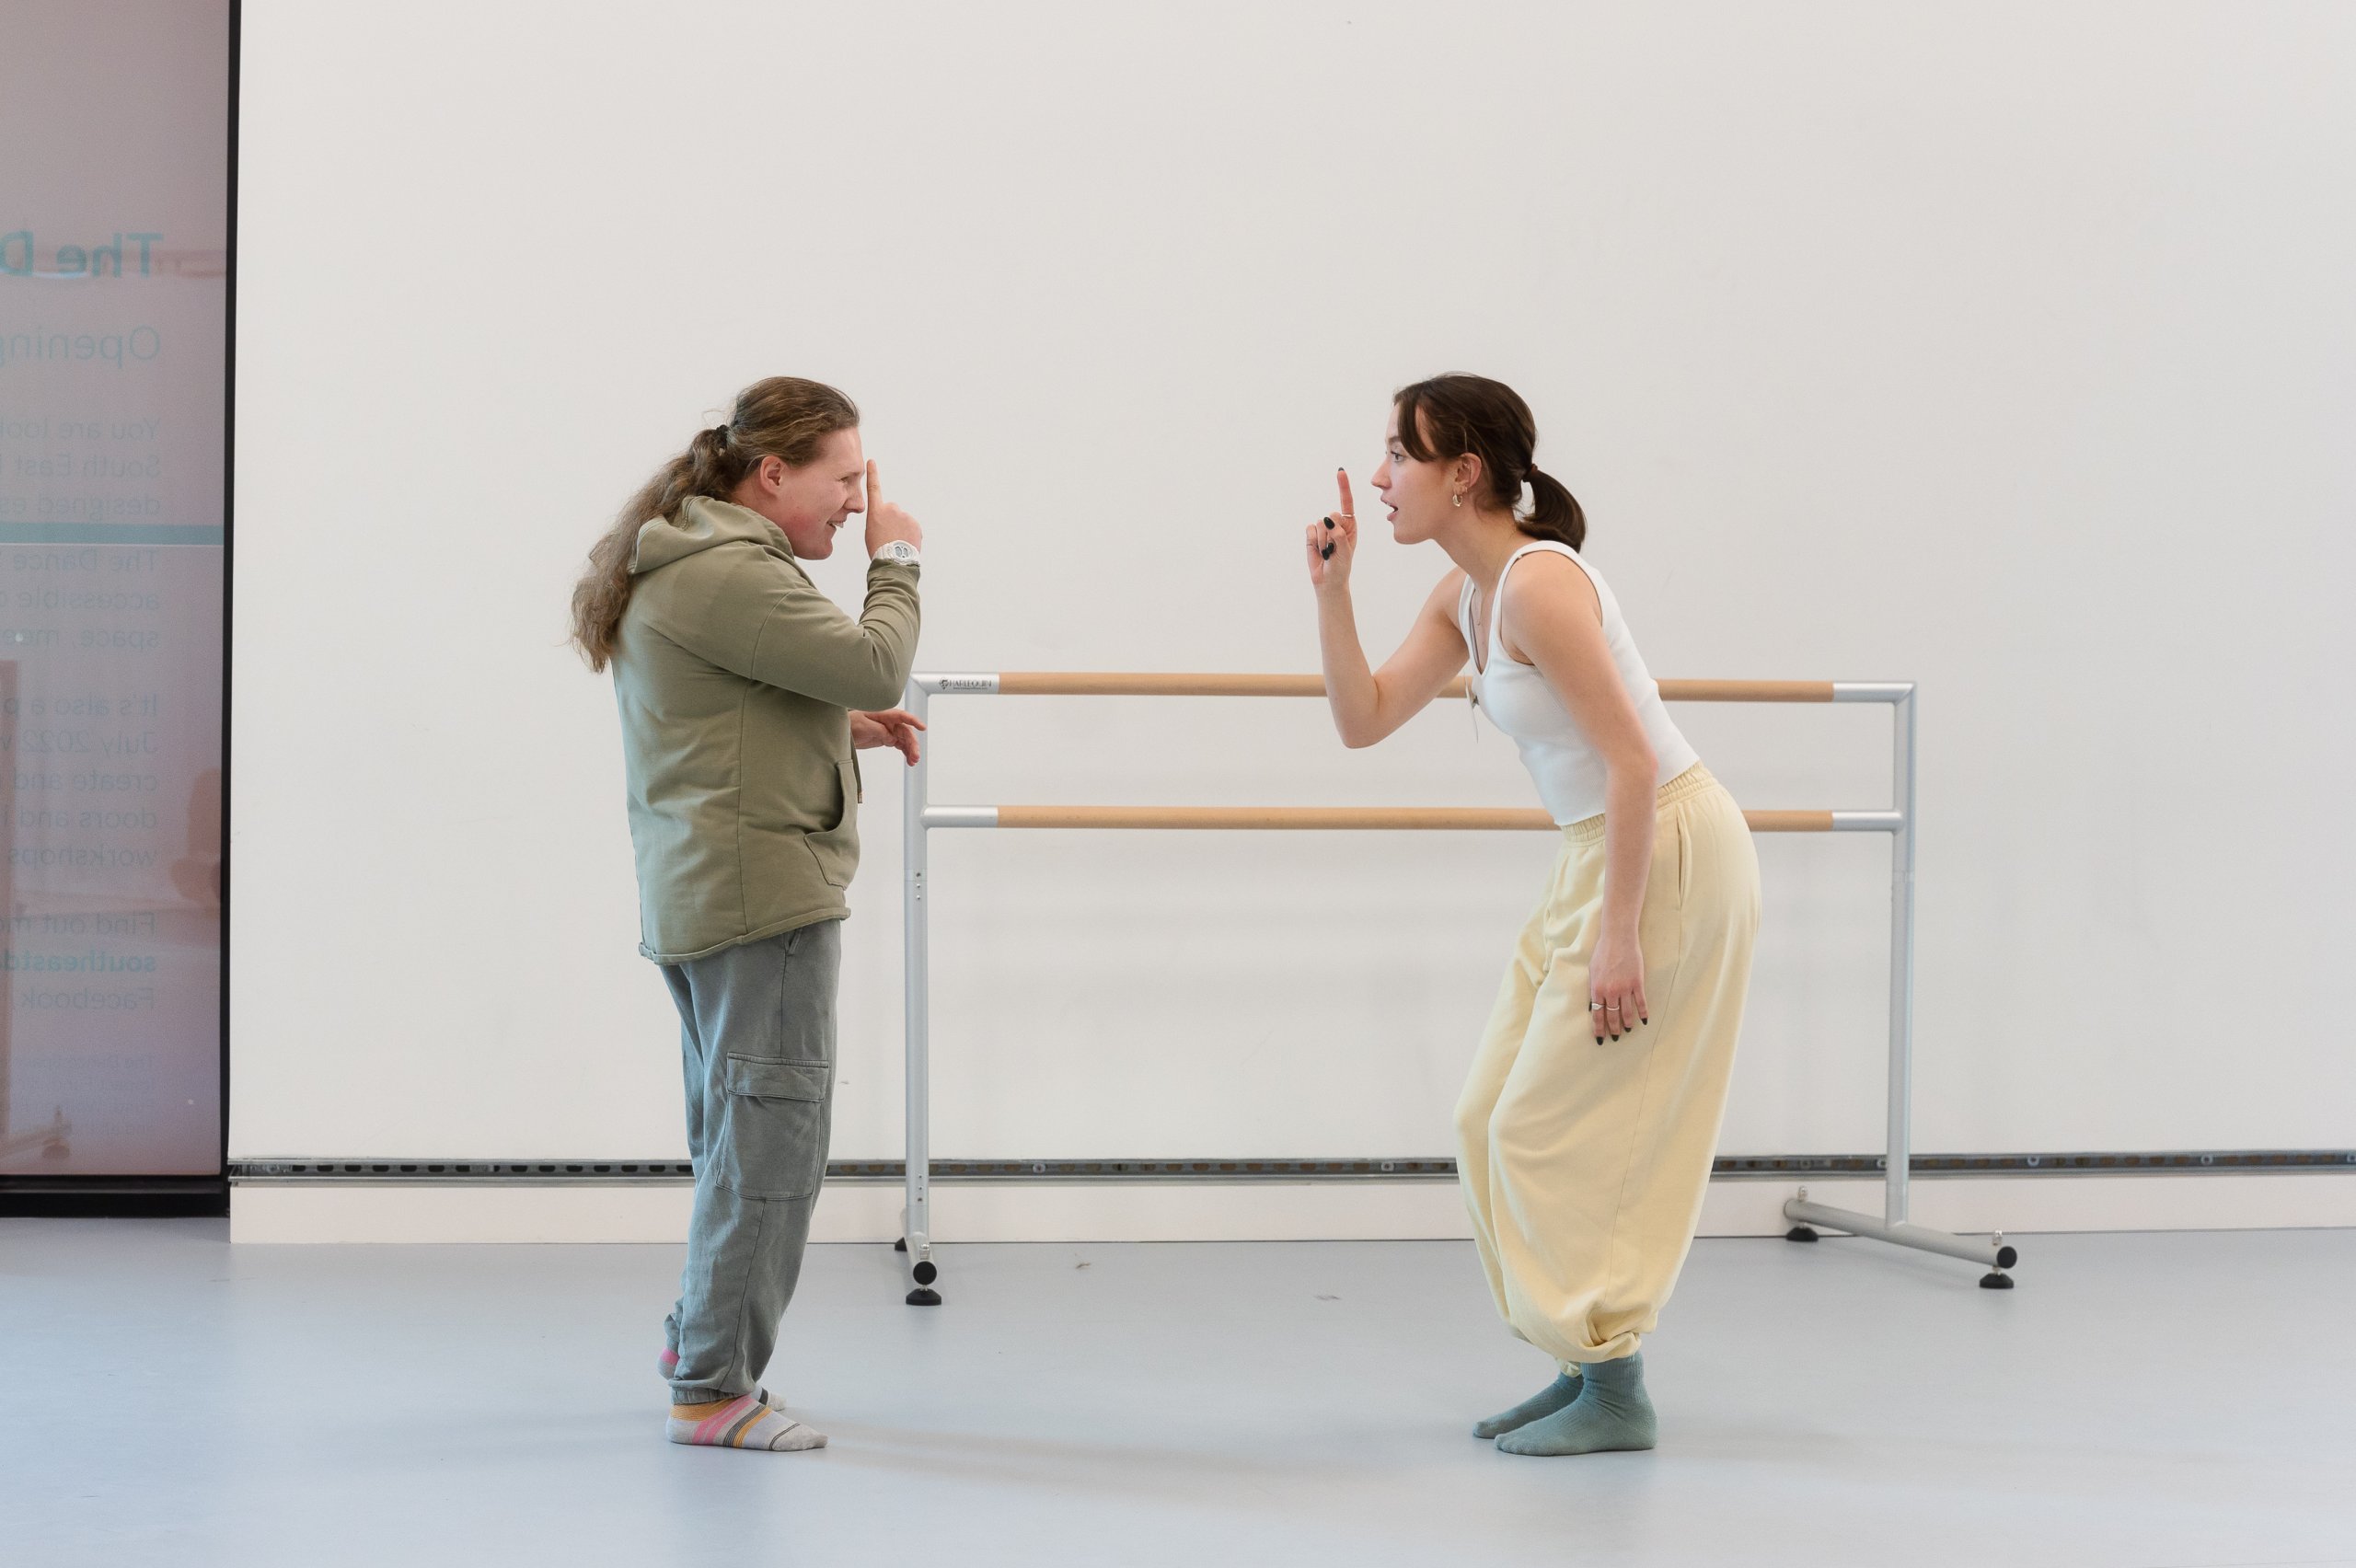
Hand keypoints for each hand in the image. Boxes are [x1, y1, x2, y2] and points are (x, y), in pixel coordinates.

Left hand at [850, 708, 925, 764]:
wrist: (843, 731)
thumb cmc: (852, 723)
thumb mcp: (864, 725)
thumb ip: (880, 731)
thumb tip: (892, 738)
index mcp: (885, 715)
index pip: (902, 716)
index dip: (913, 721)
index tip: (923, 728)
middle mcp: (890, 722)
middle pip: (906, 732)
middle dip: (912, 744)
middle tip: (915, 756)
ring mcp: (889, 731)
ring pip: (905, 740)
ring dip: (911, 750)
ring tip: (913, 761)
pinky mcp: (887, 739)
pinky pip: (900, 745)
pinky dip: (905, 753)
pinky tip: (909, 760)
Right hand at [862, 460, 923, 556]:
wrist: (893, 561)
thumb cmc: (878, 548)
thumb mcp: (871, 531)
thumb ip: (878, 519)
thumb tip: (889, 520)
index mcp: (876, 511)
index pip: (873, 488)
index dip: (872, 474)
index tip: (872, 462)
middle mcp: (891, 509)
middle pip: (892, 510)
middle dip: (891, 519)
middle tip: (888, 535)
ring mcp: (905, 515)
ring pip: (902, 520)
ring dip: (901, 528)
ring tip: (896, 542)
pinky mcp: (915, 523)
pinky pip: (911, 527)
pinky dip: (909, 534)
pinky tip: (904, 543)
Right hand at [1304, 467, 1357, 592]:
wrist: (1328, 580)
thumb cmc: (1341, 566)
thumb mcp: (1346, 552)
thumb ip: (1340, 534)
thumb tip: (1328, 519)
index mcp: (1350, 524)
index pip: (1347, 502)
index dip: (1343, 487)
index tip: (1340, 472)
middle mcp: (1337, 523)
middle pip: (1332, 515)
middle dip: (1333, 532)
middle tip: (1335, 548)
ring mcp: (1324, 528)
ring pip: (1320, 523)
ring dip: (1323, 541)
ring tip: (1328, 552)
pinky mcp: (1311, 534)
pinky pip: (1310, 529)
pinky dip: (1313, 541)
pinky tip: (1318, 550)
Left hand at [1587, 928, 1648, 1042]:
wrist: (1618, 938)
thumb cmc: (1603, 952)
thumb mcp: (1592, 971)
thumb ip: (1593, 989)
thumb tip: (1591, 1006)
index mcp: (1597, 989)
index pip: (1597, 1015)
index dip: (1599, 1028)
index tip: (1600, 1038)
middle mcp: (1610, 991)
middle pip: (1612, 1016)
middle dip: (1613, 1029)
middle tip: (1615, 1038)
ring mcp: (1625, 988)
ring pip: (1626, 1012)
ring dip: (1627, 1024)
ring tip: (1628, 1031)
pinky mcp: (1637, 983)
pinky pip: (1640, 1002)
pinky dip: (1642, 1013)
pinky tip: (1643, 1021)